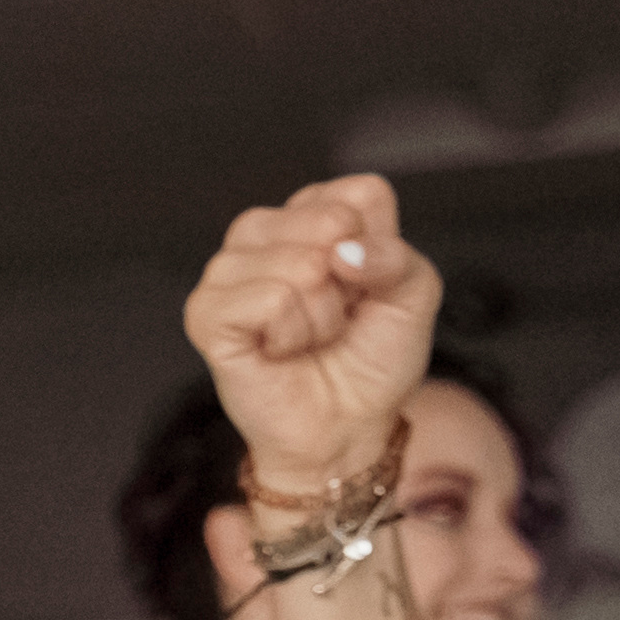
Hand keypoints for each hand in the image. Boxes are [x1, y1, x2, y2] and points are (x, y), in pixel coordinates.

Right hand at [184, 173, 434, 493]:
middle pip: (327, 220)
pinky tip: (280, 349)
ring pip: (296, 263)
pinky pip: (266, 300)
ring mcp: (228, 272)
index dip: (377, 246)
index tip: (364, 287)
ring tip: (308, 336)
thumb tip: (343, 251)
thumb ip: (395, 257)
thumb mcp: (413, 295)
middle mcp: (265, 236)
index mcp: (312, 218)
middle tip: (335, 315)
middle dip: (347, 281)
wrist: (344, 426)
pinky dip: (289, 333)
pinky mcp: (206, 313)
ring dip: (319, 314)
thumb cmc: (370, 361)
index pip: (358, 193)